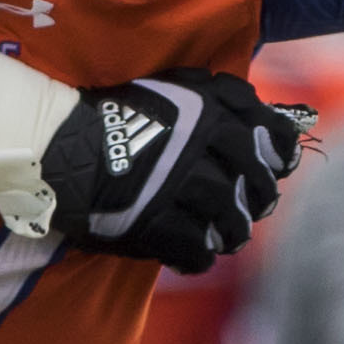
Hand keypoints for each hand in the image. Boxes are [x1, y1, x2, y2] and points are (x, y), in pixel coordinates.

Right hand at [38, 68, 306, 272]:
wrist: (61, 147)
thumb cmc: (121, 116)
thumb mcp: (175, 87)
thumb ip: (222, 96)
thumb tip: (267, 112)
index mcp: (209, 113)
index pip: (272, 136)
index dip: (282, 155)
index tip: (279, 167)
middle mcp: (200, 148)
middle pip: (258, 186)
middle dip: (260, 200)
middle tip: (249, 208)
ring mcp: (177, 188)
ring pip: (232, 223)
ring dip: (232, 232)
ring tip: (222, 235)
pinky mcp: (154, 224)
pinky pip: (196, 252)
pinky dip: (198, 256)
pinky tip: (190, 252)